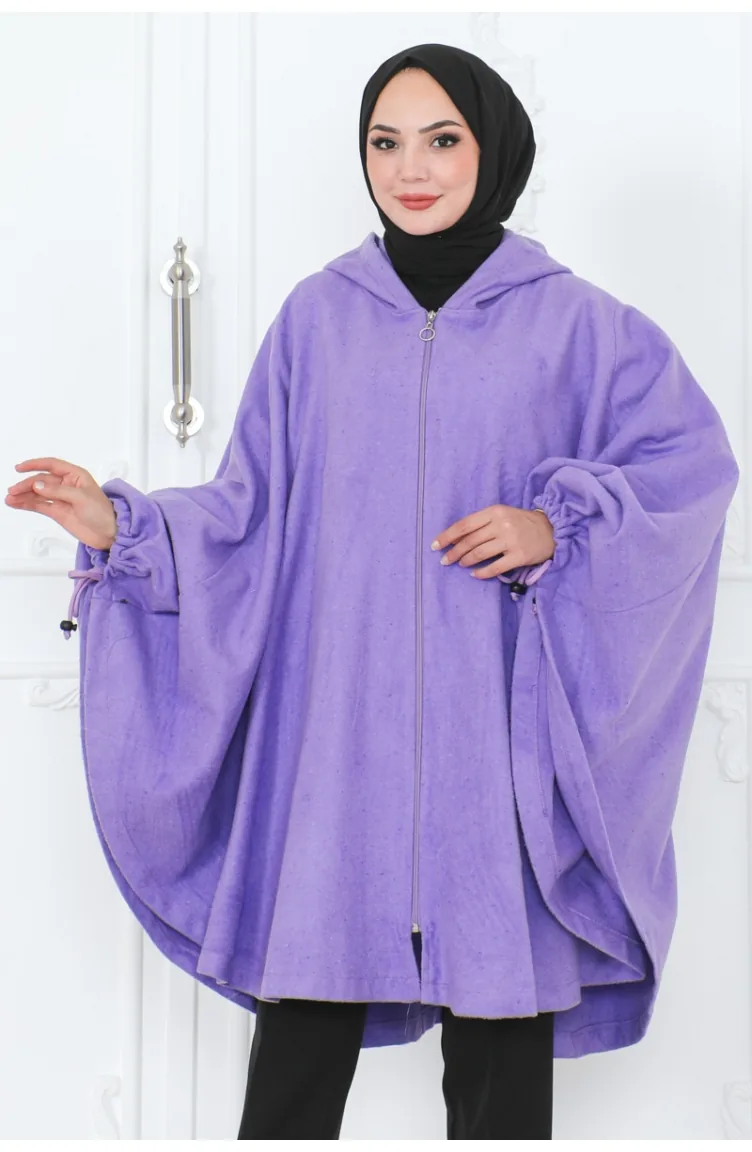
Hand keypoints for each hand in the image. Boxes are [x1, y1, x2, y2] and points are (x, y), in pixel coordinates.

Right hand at [5, 457, 117, 550]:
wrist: (110, 534)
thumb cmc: (103, 513)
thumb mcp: (82, 498)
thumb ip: (59, 491)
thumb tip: (38, 485)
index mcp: (76, 476)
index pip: (52, 465)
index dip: (35, 464)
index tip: (20, 467)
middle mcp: (67, 485)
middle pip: (41, 481)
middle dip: (26, 484)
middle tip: (14, 490)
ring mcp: (61, 499)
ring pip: (38, 494)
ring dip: (23, 495)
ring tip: (10, 498)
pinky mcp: (58, 512)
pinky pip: (39, 505)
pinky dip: (27, 504)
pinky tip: (17, 503)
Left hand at [431, 504, 554, 579]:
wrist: (551, 529)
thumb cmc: (521, 522)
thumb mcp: (501, 515)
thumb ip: (481, 524)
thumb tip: (455, 539)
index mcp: (494, 512)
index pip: (464, 525)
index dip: (447, 536)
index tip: (435, 545)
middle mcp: (501, 524)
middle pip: (470, 541)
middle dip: (454, 552)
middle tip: (445, 560)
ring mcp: (511, 541)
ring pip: (480, 553)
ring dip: (466, 561)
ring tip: (461, 565)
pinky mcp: (519, 556)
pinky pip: (496, 567)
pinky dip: (482, 572)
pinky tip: (476, 575)